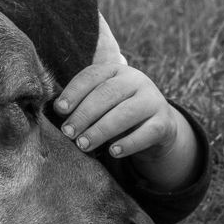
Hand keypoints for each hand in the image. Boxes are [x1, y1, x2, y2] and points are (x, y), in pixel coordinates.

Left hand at [54, 64, 197, 189]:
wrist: (157, 124)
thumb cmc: (116, 111)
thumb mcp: (101, 101)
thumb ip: (82, 101)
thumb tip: (58, 110)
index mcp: (115, 70)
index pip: (92, 76)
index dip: (74, 92)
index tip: (59, 109)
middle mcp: (136, 80)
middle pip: (107, 94)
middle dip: (84, 114)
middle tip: (68, 132)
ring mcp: (153, 100)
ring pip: (126, 113)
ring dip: (101, 130)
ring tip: (83, 144)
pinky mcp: (165, 122)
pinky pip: (147, 132)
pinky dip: (129, 143)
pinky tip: (113, 152)